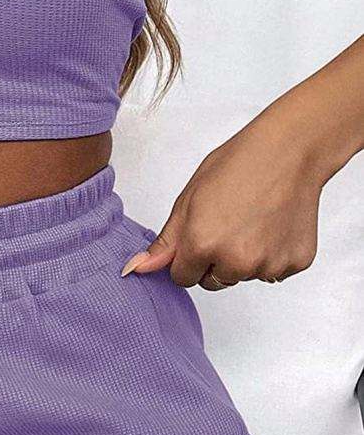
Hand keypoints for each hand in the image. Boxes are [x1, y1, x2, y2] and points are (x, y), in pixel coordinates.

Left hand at [120, 110, 321, 289]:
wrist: (287, 153)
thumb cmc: (236, 167)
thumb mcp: (188, 200)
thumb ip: (167, 241)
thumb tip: (140, 267)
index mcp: (202, 245)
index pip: (182, 277)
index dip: (185, 258)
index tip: (196, 237)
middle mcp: (235, 262)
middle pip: (212, 281)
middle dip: (212, 261)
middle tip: (225, 224)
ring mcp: (268, 265)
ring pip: (243, 276)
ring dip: (243, 258)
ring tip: (250, 220)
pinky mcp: (295, 264)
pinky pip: (273, 271)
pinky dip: (271, 254)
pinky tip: (271, 225)